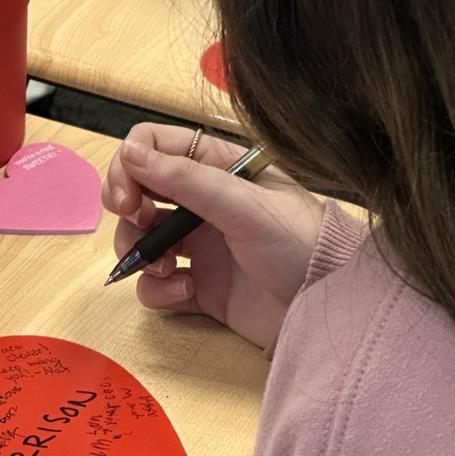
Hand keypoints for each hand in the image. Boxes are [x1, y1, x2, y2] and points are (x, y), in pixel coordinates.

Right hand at [104, 124, 324, 347]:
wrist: (329, 307)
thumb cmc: (302, 245)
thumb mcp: (244, 204)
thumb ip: (185, 178)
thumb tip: (130, 153)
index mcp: (218, 169)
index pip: (155, 148)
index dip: (130, 166)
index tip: (127, 197)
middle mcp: (203, 204)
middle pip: (139, 195)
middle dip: (127, 212)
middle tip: (135, 226)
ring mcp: (199, 247)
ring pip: (141, 242)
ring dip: (140, 255)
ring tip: (164, 270)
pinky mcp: (199, 289)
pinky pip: (156, 287)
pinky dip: (159, 291)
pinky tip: (187, 293)